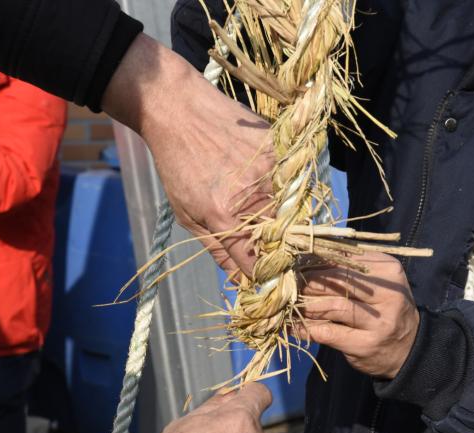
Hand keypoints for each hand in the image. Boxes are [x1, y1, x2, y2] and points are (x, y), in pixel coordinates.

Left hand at [102, 35, 273, 276]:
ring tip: (264, 207)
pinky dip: (286, 187)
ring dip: (284, 217)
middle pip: (281, 239)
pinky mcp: (280, 150)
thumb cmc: (178, 164)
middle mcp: (252, 196)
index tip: (263, 276)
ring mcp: (270, 171)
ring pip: (292, 211)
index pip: (256, 262)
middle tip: (269, 245)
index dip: (262, 274)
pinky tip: (267, 179)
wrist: (180, 110)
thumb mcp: (187, 214)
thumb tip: (240, 281)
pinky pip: (294, 181)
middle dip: (277, 248)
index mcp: (224, 216)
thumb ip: (218, 250)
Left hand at [299, 252, 419, 378]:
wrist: (408, 349)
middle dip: (308, 281)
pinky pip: (328, 333)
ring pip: (333, 306)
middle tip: (288, 283)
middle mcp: (388, 294)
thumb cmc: (385, 309)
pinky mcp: (366, 345)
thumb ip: (348, 269)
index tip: (295, 264)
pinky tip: (292, 326)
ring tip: (289, 303)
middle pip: (338, 280)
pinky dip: (306, 329)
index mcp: (389, 270)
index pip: (345, 259)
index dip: (316, 260)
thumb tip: (306, 258)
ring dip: (305, 304)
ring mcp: (378, 322)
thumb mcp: (376, 282)